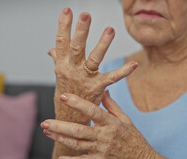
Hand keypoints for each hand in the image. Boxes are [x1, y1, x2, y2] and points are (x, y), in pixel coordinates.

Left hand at [41, 91, 155, 158]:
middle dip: (60, 126)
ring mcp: (102, 151)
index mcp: (111, 123)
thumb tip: (104, 90)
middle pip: (79, 130)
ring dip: (60, 139)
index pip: (92, 111)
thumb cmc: (133, 139)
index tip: (63, 96)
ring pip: (77, 144)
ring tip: (47, 132)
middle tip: (44, 122)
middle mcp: (105, 137)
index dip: (77, 103)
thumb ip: (112, 105)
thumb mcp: (125, 119)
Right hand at [49, 8, 137, 123]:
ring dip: (102, 45)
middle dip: (80, 31)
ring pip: (94, 59)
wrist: (69, 120)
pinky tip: (134, 64)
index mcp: (63, 65)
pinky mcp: (97, 88)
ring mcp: (85, 79)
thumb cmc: (66, 95)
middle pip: (76, 48)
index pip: (62, 42)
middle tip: (85, 15)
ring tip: (110, 30)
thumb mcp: (60, 77)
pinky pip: (112, 78)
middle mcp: (72, 70)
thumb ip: (58, 60)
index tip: (67, 10)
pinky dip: (123, 71)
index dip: (64, 26)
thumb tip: (52, 49)